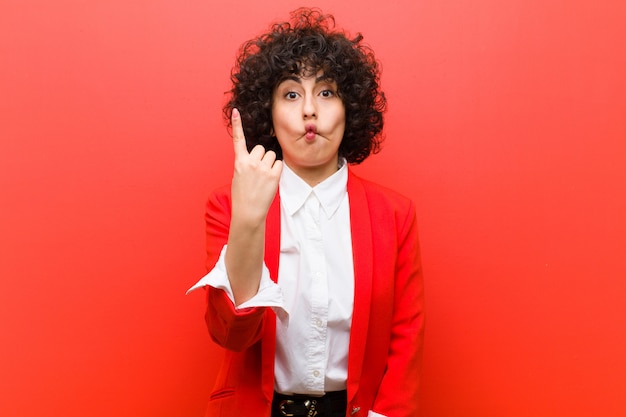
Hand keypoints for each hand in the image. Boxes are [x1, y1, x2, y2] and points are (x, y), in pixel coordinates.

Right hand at [230, 108, 282, 224]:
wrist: (248, 212)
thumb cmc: (243, 195)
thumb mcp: (239, 176)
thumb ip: (246, 163)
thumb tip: (258, 155)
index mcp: (239, 162)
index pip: (238, 140)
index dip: (237, 125)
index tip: (236, 111)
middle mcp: (250, 162)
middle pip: (262, 148)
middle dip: (262, 157)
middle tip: (258, 172)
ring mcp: (262, 168)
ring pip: (271, 155)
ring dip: (270, 163)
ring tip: (264, 178)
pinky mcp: (273, 175)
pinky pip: (279, 164)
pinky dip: (277, 170)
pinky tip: (270, 180)